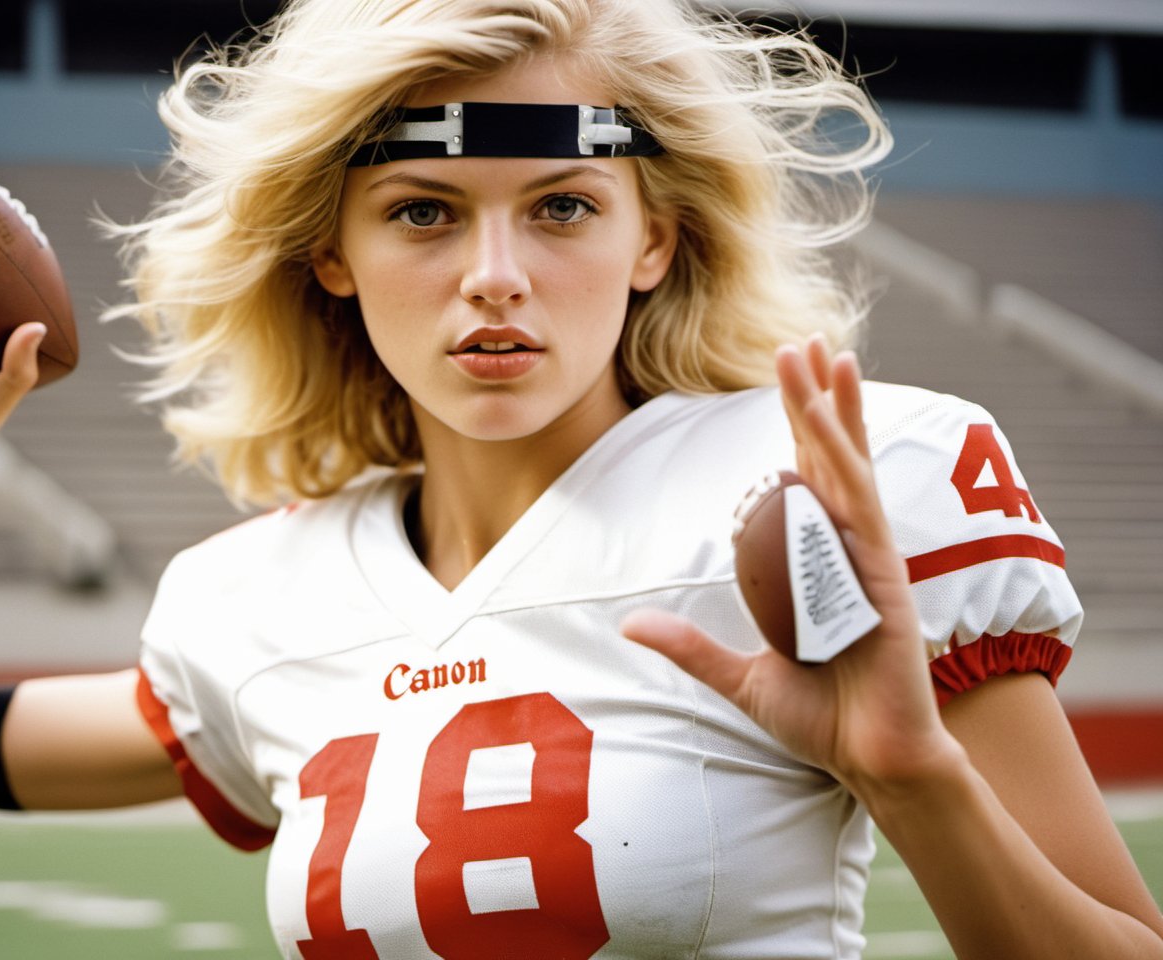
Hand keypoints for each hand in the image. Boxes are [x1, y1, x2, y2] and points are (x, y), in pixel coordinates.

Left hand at [622, 337, 961, 794]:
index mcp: (818, 564)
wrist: (869, 760)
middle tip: (801, 338)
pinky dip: (846, 457)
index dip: (795, 427)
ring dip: (831, 406)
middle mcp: (846, 549)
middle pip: (829, 456)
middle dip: (814, 397)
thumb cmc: (820, 719)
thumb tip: (631, 625)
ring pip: (847, 465)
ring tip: (822, 350)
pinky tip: (832, 417)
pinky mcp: (884, 575)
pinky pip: (860, 505)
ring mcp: (867, 558)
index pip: (805, 480)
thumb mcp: (739, 676)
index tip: (785, 378)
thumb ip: (690, 647)